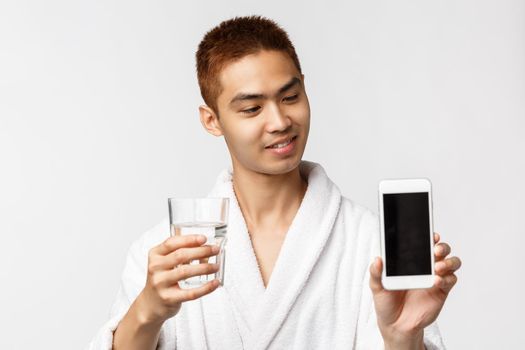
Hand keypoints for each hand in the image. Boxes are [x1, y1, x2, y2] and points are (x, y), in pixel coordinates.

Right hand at [138, 234, 220, 324]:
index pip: (171, 243)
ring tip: (216, 266)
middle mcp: (155, 268)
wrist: (151, 304)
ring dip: (204, 268)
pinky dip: (205, 288)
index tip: (204, 238)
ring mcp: (160, 283)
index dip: (189, 239)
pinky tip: (215, 283)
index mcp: (155, 255)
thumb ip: (181, 254)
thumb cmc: (162, 279)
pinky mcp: (168, 298)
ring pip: (185, 272)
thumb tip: (206, 249)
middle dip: (201, 251)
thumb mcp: (165, 263)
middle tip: (215, 250)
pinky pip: (190, 293)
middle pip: (180, 255)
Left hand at [369, 232, 461, 346]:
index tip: (430, 234)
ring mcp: (435, 278)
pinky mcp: (441, 291)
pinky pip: (450, 280)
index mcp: (409, 261)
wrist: (395, 325)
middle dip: (442, 246)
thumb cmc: (387, 303)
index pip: (422, 244)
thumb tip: (377, 259)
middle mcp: (425, 266)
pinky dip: (446, 278)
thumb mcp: (376, 287)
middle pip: (441, 250)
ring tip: (437, 267)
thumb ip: (375, 273)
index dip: (428, 237)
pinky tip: (435, 281)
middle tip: (435, 250)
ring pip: (451, 263)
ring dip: (448, 261)